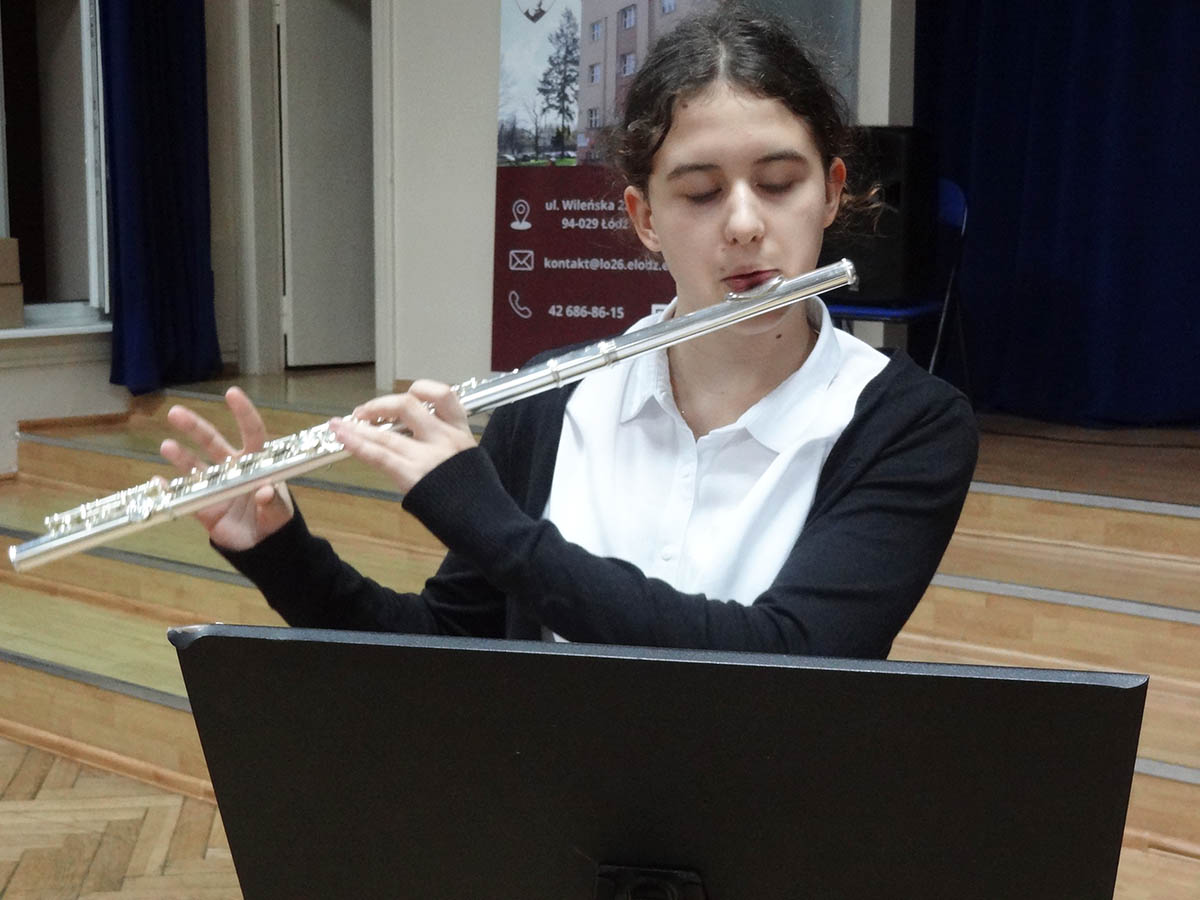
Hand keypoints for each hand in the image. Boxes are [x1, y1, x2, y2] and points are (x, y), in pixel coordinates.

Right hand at [160, 387, 294, 550]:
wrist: (263, 550)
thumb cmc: (277, 524)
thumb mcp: (279, 515)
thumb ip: (273, 504)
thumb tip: (265, 491)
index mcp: (257, 464)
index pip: (252, 433)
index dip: (243, 413)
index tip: (231, 393)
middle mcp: (233, 470)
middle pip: (212, 443)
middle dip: (195, 427)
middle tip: (175, 413)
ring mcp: (216, 487)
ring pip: (194, 466)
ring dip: (180, 456)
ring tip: (166, 446)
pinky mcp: (203, 507)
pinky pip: (183, 496)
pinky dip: (169, 490)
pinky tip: (157, 482)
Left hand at [328, 380, 475, 493]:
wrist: (486, 522)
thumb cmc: (477, 496)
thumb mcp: (470, 460)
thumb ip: (449, 447)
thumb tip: (422, 441)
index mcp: (461, 431)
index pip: (443, 394)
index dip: (420, 389)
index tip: (407, 395)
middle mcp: (444, 437)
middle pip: (407, 405)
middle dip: (380, 405)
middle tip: (363, 413)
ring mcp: (428, 456)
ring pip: (386, 432)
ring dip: (357, 427)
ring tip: (338, 425)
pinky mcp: (412, 475)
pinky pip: (380, 456)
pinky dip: (358, 445)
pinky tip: (344, 439)